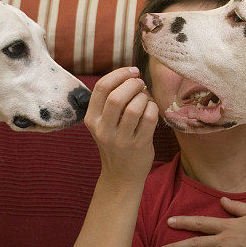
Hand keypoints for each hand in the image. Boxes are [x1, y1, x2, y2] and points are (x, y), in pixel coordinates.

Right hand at [84, 67, 158, 183]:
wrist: (121, 175)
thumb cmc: (116, 142)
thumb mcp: (104, 123)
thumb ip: (111, 101)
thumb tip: (132, 74)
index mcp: (92, 119)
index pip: (101, 88)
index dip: (119, 74)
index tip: (132, 71)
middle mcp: (103, 130)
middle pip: (117, 97)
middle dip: (133, 84)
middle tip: (141, 84)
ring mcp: (121, 140)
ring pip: (134, 107)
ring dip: (144, 96)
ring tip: (146, 98)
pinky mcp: (139, 146)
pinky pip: (149, 118)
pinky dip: (153, 107)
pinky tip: (151, 109)